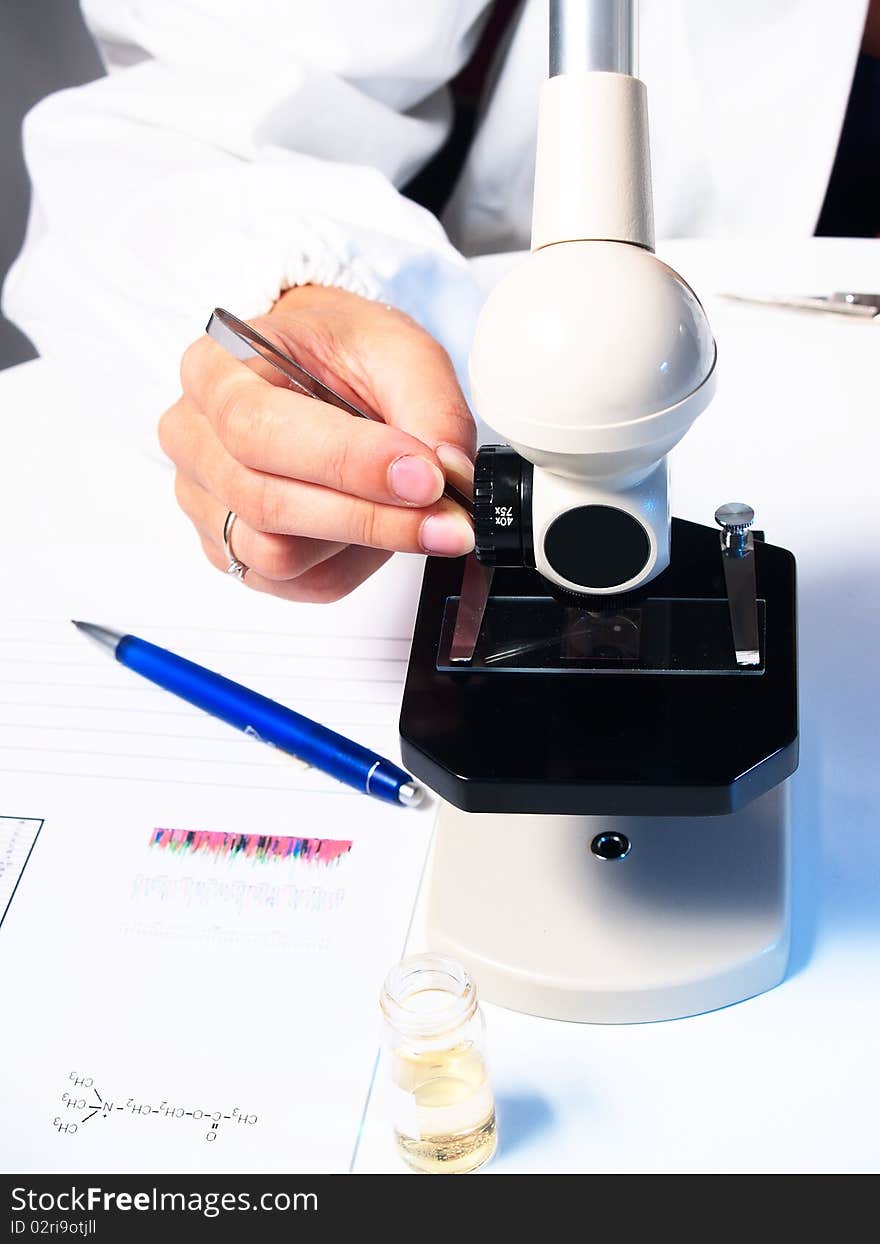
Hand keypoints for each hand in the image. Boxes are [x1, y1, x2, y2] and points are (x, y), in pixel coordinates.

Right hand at [159, 285, 475, 601]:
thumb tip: (449, 474)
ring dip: (363, 544)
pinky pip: (297, 583)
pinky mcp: (235, 552)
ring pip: (276, 555)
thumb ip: (430, 409)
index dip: (346, 462)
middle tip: (447, 517)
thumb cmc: (341, 350)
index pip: (259, 429)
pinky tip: (379, 529)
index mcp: (213, 370)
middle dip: (369, 516)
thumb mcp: (399, 351)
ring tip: (416, 515)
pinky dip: (353, 564)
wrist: (321, 368)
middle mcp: (194, 440)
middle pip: (264, 502)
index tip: (423, 476)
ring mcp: (207, 504)